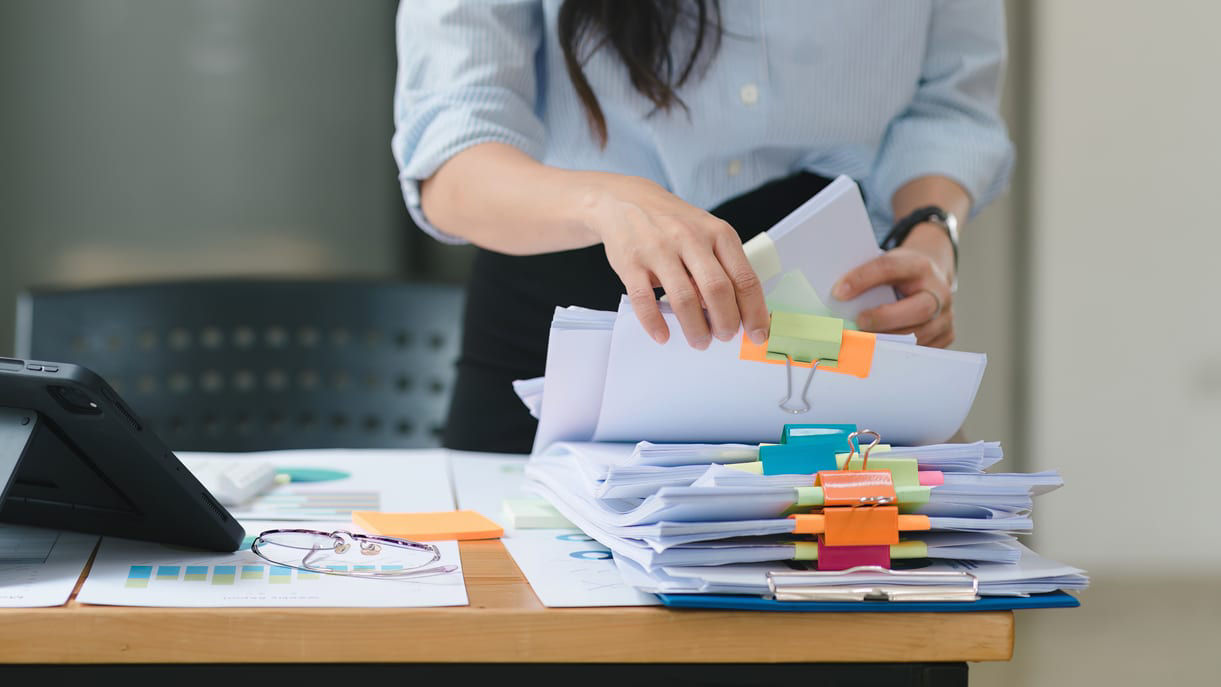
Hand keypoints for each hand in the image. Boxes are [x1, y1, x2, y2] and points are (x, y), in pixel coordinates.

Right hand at [579, 174, 769, 348]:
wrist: (626, 200)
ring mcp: (659, 250)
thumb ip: (721, 266)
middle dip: (726, 322)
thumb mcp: (706, 233)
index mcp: (718, 233)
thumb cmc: (673, 223)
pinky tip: (662, 335)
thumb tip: (735, 312)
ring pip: (684, 299)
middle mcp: (690, 239)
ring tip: (700, 341)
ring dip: (695, 328)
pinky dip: (655, 323)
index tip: (757, 334)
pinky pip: (645, 299)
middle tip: (725, 337)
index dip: (754, 312)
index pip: (744, 278)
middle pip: (717, 290)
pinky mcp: (631, 262)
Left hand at [832, 223, 956, 347]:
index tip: (838, 292)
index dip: (863, 279)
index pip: (890, 268)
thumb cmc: (900, 276)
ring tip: (862, 342)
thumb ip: (866, 278)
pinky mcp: (945, 335)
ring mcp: (945, 316)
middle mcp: (938, 291)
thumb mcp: (886, 266)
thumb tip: (836, 299)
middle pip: (919, 308)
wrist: (930, 280)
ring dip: (887, 340)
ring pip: (920, 334)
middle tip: (858, 323)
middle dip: (884, 319)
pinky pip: (922, 349)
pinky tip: (878, 352)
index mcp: (919, 266)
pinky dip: (897, 352)